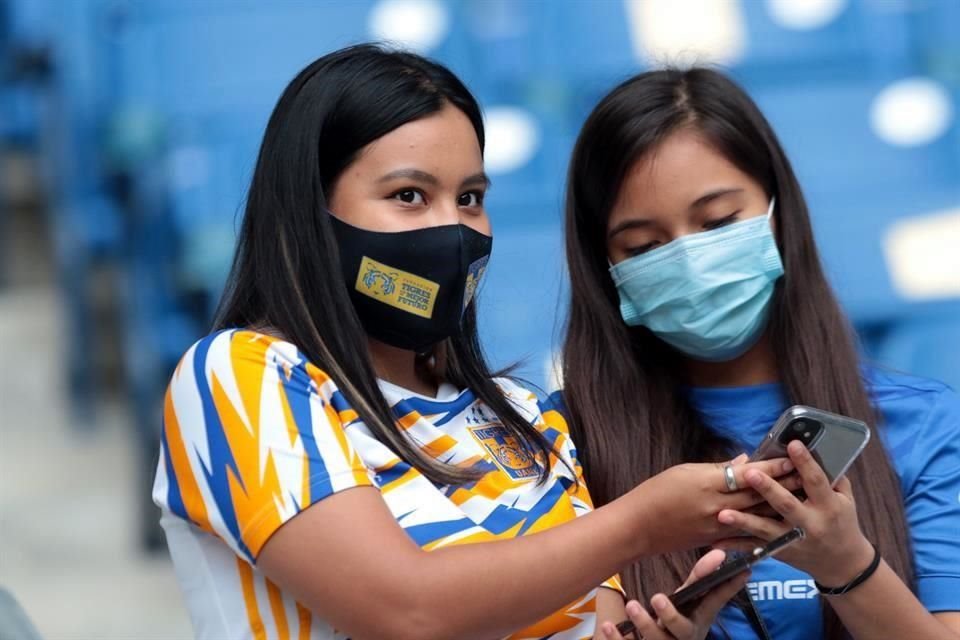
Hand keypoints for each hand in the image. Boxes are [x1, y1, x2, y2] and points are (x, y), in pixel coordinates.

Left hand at [598, 550, 748, 639]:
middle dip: (670, 615)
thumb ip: (699, 578)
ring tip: (631, 605)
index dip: (728, 588)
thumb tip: (720, 553)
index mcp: (698, 621)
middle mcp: (684, 638)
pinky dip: (617, 638)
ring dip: (643, 623)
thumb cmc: (675, 620)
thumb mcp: (687, 600)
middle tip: (657, 597)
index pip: (715, 603)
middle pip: (681, 630)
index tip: (741, 570)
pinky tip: (607, 625)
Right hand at [629, 455, 797, 555]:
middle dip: (784, 485)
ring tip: (800, 498)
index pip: (747, 474)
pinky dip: (763, 526)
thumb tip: (744, 461)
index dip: (772, 466)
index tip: (792, 457)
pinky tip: (779, 524)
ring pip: (756, 515)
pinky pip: (744, 533)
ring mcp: (716, 526)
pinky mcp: (714, 540)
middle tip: (807, 476)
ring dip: (779, 506)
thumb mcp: (685, 471)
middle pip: (757, 495)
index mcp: (707, 484)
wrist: (638, 527)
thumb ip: (717, 468)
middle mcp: (716, 507)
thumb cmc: (656, 493)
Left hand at [714, 440, 874, 586]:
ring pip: (764, 529)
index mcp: (828, 507)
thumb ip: (833, 478)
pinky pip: (754, 547)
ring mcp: (792, 540)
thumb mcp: (846, 500)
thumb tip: (819, 450)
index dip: (804, 463)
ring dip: (743, 521)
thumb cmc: (842, 523)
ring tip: (722, 513)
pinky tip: (716, 541)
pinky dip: (736, 545)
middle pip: (786, 504)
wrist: (842, 564)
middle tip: (749, 474)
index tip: (792, 444)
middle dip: (767, 489)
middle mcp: (809, 524)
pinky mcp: (780, 552)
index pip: (816, 481)